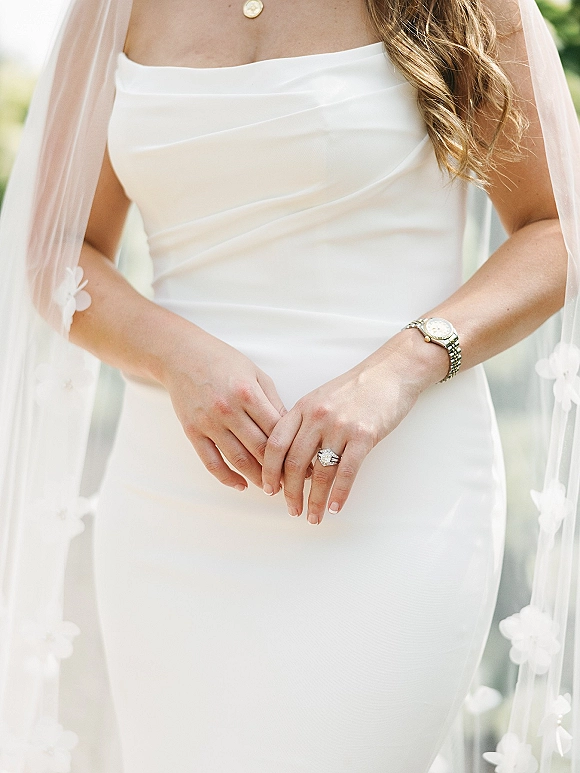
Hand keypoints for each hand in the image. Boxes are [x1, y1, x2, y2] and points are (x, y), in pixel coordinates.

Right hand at [158, 323, 286, 490]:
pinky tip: (241, 485)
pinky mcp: (192, 431)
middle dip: (279, 469)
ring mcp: (208, 422)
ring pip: (237, 460)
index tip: (307, 462)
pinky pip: (211, 462)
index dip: (294, 450)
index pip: (277, 431)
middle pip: (260, 449)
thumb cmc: (223, 361)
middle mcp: (228, 410)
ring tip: (271, 488)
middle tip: (293, 482)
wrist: (181, 354)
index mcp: (248, 393)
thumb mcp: (255, 374)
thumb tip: (292, 431)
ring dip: (257, 478)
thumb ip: (273, 402)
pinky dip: (227, 478)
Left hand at [261, 329, 449, 522]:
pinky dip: (339, 494)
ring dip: (315, 500)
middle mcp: (317, 417)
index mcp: (302, 407)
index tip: (269, 489)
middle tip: (291, 510)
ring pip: (320, 472)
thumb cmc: (356, 389)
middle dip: (290, 492)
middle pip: (294, 462)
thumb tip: (291, 459)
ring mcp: (340, 426)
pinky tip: (335, 508)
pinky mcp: (365, 435)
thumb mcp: (321, 398)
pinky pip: (347, 472)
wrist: (390, 372)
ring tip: (313, 517)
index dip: (268, 470)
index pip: (275, 444)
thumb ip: (304, 423)